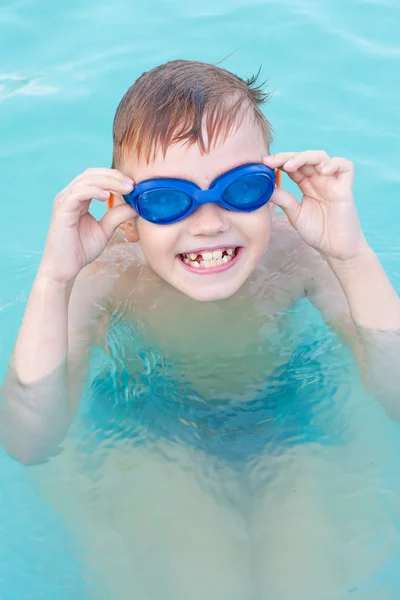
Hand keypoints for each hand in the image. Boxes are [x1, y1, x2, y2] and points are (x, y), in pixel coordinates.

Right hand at [41, 168, 136, 283]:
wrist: (64, 268)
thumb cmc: (81, 249)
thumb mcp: (105, 229)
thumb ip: (117, 215)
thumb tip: (136, 205)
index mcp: (78, 198)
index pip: (96, 177)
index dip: (115, 177)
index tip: (134, 185)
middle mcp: (69, 195)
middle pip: (92, 174)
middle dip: (114, 176)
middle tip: (132, 184)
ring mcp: (64, 201)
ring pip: (86, 180)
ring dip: (108, 181)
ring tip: (125, 188)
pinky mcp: (62, 210)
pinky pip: (78, 193)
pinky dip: (93, 191)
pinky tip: (107, 196)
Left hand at [264, 151, 366, 260]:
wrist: (335, 249)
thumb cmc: (317, 232)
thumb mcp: (295, 214)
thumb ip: (283, 199)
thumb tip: (266, 187)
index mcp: (307, 185)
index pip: (293, 166)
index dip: (280, 161)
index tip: (264, 163)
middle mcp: (319, 180)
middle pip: (304, 158)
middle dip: (287, 157)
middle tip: (272, 162)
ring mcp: (332, 182)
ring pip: (321, 158)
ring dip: (305, 157)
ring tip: (290, 166)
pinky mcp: (345, 188)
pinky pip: (345, 166)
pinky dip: (334, 164)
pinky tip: (322, 171)